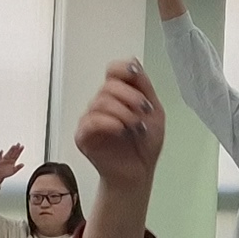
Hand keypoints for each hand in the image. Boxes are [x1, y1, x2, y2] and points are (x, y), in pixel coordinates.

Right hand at [0, 143, 24, 187]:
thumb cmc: (5, 173)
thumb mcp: (13, 171)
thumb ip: (18, 167)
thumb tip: (23, 164)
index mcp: (12, 161)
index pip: (17, 155)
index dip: (20, 151)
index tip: (22, 146)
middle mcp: (8, 159)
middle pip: (13, 153)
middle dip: (16, 148)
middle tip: (18, 144)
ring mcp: (3, 160)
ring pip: (8, 154)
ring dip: (10, 150)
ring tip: (13, 146)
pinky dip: (0, 154)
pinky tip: (2, 151)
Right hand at [75, 59, 165, 193]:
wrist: (138, 173)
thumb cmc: (144, 146)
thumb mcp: (154, 112)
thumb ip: (144, 87)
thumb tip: (133, 64)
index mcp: (119, 96)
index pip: (113, 70)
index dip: (123, 69)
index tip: (135, 75)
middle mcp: (103, 104)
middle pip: (109, 86)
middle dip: (130, 97)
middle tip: (143, 112)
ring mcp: (91, 119)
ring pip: (101, 102)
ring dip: (123, 113)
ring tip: (135, 128)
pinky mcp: (83, 136)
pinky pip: (91, 121)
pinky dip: (108, 123)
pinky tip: (120, 130)